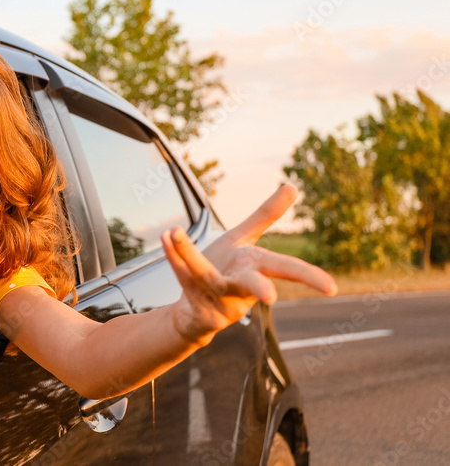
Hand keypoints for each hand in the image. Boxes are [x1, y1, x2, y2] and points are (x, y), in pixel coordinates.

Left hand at [161, 184, 336, 345]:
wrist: (195, 312)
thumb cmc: (226, 271)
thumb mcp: (245, 241)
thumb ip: (265, 215)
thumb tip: (292, 186)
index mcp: (255, 268)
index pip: (285, 269)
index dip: (309, 277)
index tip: (332, 288)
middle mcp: (239, 288)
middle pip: (253, 287)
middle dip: (261, 289)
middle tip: (271, 298)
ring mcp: (216, 300)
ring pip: (204, 277)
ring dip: (189, 256)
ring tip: (175, 231)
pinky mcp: (194, 307)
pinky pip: (182, 278)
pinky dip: (173, 257)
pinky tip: (166, 236)